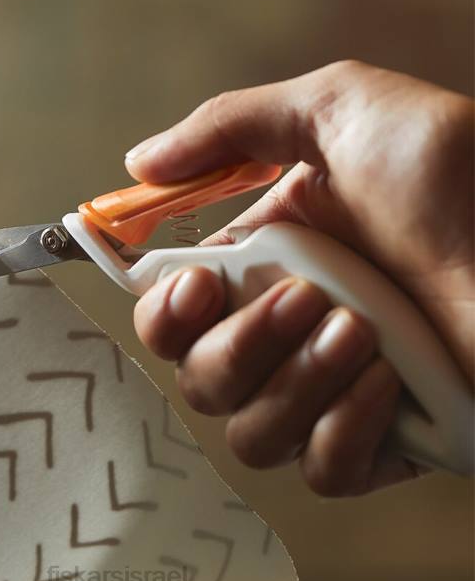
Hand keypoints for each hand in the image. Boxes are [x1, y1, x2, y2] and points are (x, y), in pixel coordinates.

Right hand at [126, 60, 473, 495]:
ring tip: (361, 330)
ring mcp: (326, 388)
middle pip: (197, 378)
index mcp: (259, 262)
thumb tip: (137, 163)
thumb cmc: (453, 172)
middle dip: (236, 347)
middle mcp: (281, 330)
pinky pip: (319, 471)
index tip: (196, 285)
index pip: (167, 311)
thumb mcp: (336, 110)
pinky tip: (387, 382)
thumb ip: (227, 127)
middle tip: (299, 298)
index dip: (162, 311)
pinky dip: (342, 432)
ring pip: (250, 433)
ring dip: (295, 383)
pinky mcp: (376, 441)